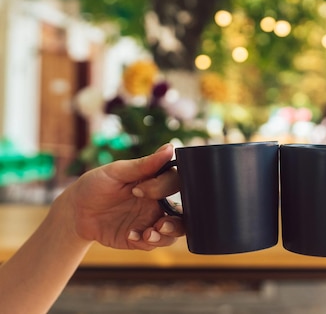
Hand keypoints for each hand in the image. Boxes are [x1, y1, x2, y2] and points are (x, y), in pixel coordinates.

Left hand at [52, 144, 184, 250]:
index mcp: (156, 182)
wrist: (75, 211)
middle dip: (177, 222)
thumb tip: (170, 147)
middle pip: (184, 213)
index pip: (177, 183)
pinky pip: (153, 244)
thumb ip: (145, 164)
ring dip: (166, 235)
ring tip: (148, 234)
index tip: (138, 190)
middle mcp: (158, 202)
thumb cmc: (96, 184)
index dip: (163, 187)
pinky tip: (130, 235)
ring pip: (174, 232)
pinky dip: (146, 242)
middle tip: (160, 224)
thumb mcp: (117, 171)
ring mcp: (150, 221)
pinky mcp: (140, 238)